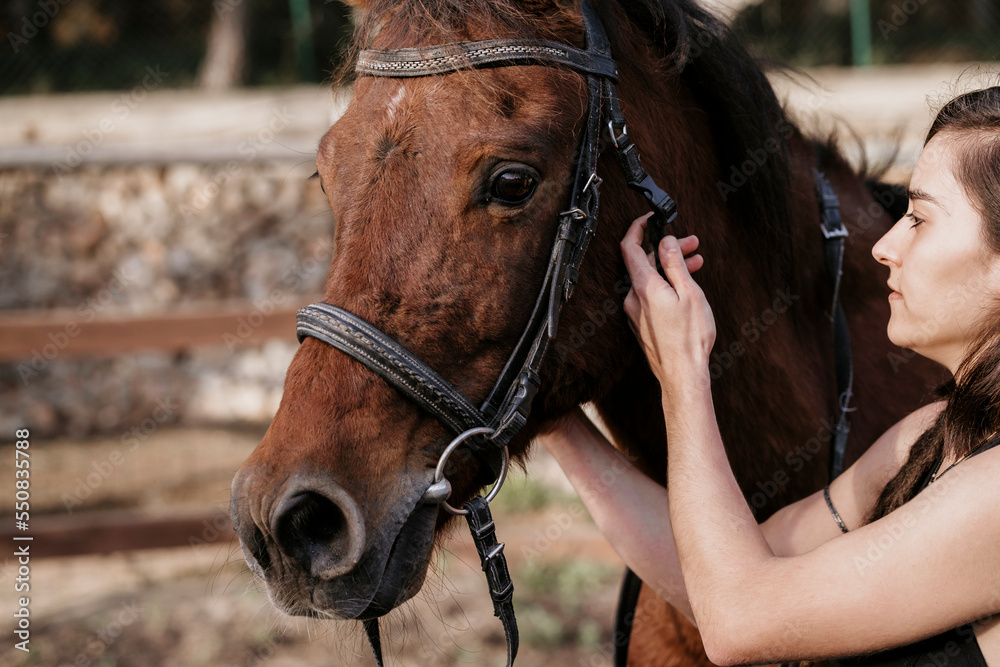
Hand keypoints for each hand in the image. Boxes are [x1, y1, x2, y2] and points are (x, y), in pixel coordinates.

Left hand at [621, 213, 715, 394]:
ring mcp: (634, 311)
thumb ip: (675, 264)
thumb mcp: (689, 293)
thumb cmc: (689, 338)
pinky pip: (649, 294)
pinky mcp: (640, 322)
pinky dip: (665, 284)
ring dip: (670, 267)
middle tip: (693, 244)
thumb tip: (666, 241)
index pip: (630, 247)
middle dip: (668, 249)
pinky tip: (685, 285)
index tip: (651, 218)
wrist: (682, 374)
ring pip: (649, 278)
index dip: (639, 228)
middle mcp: (633, 297)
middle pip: (645, 262)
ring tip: (696, 262)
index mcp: (643, 286)